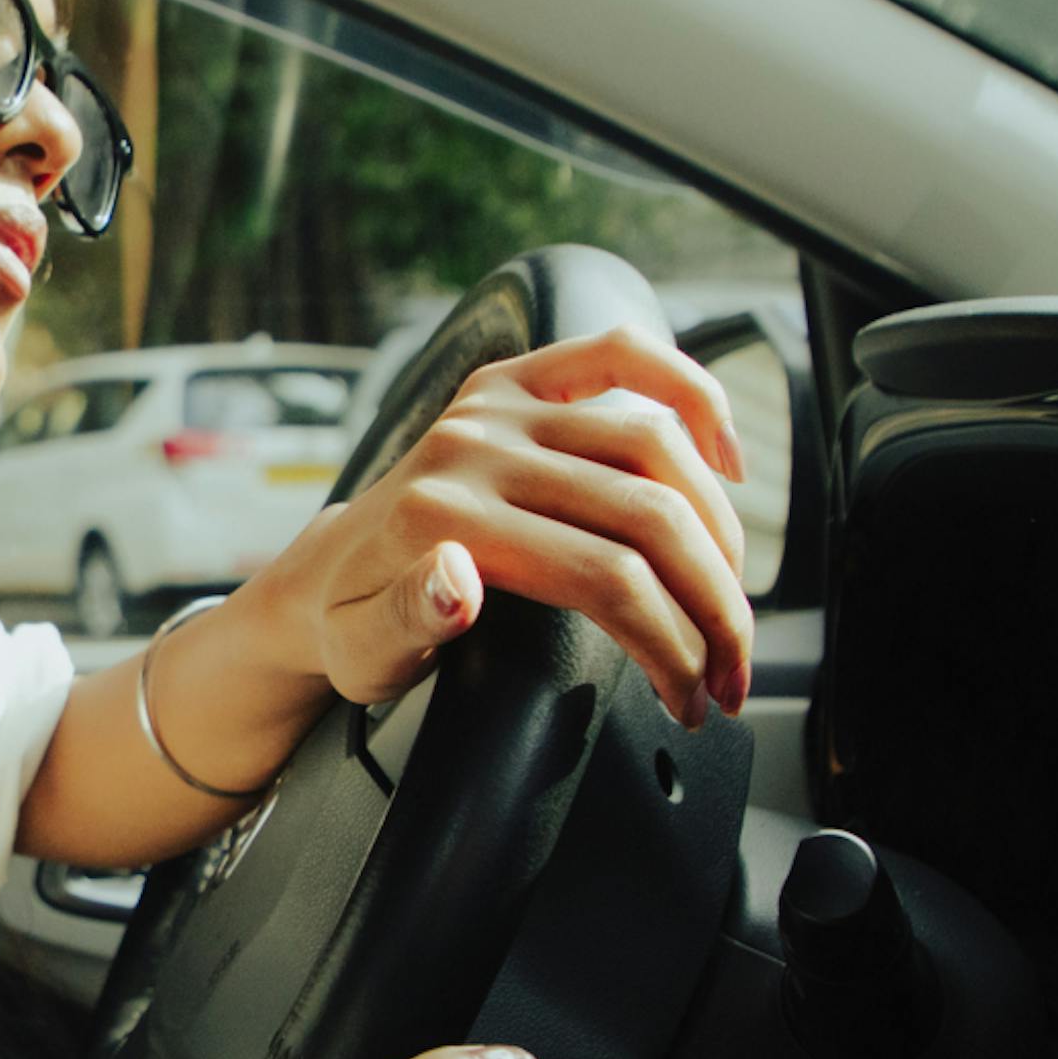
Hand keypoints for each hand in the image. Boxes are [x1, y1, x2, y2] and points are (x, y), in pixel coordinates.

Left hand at [245, 324, 753, 726]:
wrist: (325, 572)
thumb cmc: (353, 625)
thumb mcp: (365, 652)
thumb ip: (409, 618)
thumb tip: (457, 583)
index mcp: (441, 515)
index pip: (603, 577)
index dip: (671, 645)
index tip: (695, 702)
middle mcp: (475, 445)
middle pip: (646, 515)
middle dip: (713, 604)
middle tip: (732, 674)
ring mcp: (497, 406)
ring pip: (655, 447)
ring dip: (720, 529)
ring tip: (731, 603)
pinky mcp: (514, 381)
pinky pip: (620, 356)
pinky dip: (688, 395)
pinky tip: (725, 459)